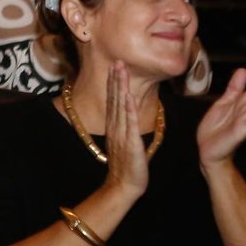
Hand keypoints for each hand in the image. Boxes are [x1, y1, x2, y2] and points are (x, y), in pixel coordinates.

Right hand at [100, 61, 149, 199]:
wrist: (124, 185)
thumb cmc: (128, 166)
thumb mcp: (125, 143)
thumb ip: (126, 128)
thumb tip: (129, 115)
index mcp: (115, 127)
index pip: (114, 101)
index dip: (114, 83)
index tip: (116, 67)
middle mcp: (116, 127)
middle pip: (115, 99)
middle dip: (116, 79)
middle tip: (117, 61)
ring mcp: (122, 134)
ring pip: (121, 105)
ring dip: (120, 87)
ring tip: (121, 70)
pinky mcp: (130, 142)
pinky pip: (129, 122)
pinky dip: (128, 107)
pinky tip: (128, 94)